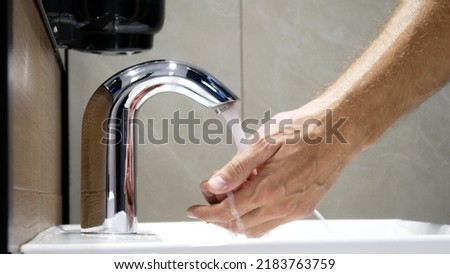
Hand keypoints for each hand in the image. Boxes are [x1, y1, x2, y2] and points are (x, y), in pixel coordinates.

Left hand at [187, 99, 359, 236]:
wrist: (340, 131)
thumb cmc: (306, 130)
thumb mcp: (264, 141)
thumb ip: (237, 167)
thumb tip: (216, 184)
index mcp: (268, 188)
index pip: (227, 211)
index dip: (206, 212)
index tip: (195, 209)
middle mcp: (281, 205)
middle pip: (238, 224)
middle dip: (218, 214)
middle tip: (211, 196)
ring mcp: (294, 210)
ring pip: (256, 228)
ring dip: (237, 216)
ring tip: (232, 192)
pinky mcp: (303, 208)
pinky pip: (272, 223)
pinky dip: (256, 214)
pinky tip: (255, 192)